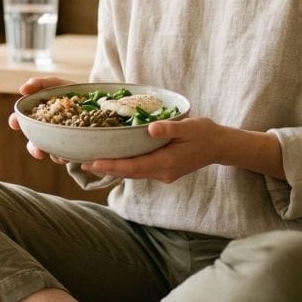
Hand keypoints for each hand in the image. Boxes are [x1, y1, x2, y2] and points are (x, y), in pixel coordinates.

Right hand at [8, 76, 73, 162]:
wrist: (95, 100)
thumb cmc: (70, 92)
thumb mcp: (56, 85)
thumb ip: (40, 84)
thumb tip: (23, 89)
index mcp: (37, 116)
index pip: (22, 120)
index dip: (16, 121)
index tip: (14, 123)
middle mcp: (45, 131)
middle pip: (34, 143)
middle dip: (34, 149)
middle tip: (38, 151)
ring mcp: (58, 141)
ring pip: (51, 153)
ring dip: (54, 155)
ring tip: (61, 155)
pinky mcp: (73, 148)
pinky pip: (67, 156)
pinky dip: (68, 156)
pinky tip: (73, 153)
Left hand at [81, 117, 219, 182]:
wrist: (220, 146)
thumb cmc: (205, 134)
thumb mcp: (190, 127)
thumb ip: (170, 128)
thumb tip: (151, 128)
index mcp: (166, 163)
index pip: (133, 167)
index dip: (111, 165)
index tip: (92, 162)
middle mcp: (162, 172)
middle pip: (128, 173)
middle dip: (106, 168)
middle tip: (81, 162)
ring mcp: (163, 174)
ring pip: (133, 173)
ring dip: (113, 168)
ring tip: (91, 162)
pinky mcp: (163, 170)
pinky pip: (139, 170)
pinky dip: (124, 166)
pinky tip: (113, 159)